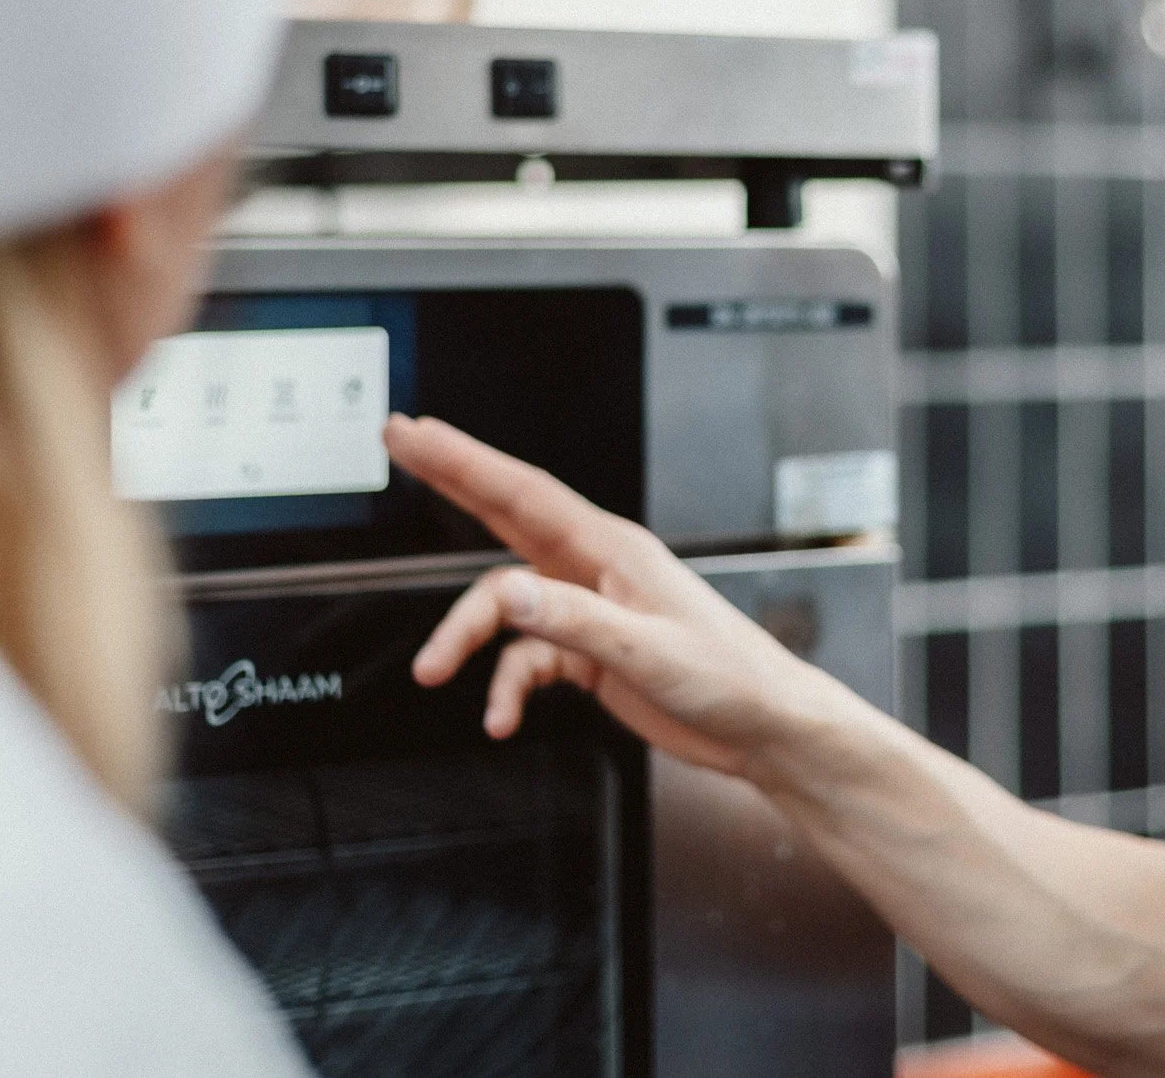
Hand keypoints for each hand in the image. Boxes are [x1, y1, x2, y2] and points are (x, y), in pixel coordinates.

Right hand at [386, 414, 836, 778]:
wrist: (764, 729)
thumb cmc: (730, 679)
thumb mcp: (648, 652)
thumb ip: (574, 621)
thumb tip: (510, 593)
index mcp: (613, 550)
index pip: (522, 492)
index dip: (463, 459)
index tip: (416, 434)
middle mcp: (595, 569)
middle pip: (505, 516)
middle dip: (449, 481)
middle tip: (400, 443)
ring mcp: (589, 609)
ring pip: (505, 606)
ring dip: (466, 638)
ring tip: (435, 669)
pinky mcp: (589, 650)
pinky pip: (525, 657)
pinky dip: (506, 686)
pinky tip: (502, 716)